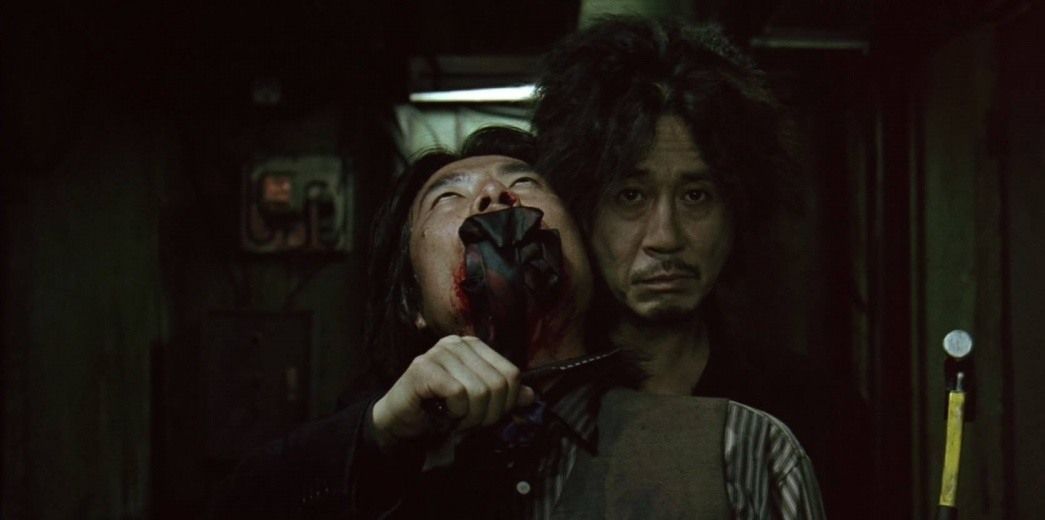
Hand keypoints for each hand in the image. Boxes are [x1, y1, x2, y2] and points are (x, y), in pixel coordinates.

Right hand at [371, 335, 535, 448]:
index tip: (486, 417)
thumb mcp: (478, 404)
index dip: (505, 404)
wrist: (400, 422)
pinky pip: (458, 394)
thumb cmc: (439, 411)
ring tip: (455, 419)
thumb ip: (503, 397)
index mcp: (474, 346)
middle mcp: (457, 343)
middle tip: (469, 423)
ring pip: (479, 391)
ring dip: (470, 417)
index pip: (511, 373)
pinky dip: (454, 413)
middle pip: (498, 384)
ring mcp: (438, 353)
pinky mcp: (423, 368)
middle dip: (487, 414)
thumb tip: (530, 395)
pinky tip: (442, 414)